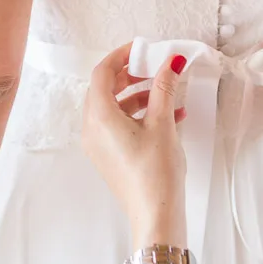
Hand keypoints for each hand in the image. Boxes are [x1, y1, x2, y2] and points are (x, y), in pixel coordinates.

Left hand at [82, 44, 188, 247]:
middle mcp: (92, 129)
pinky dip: (139, 115)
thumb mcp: (162, 123)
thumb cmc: (155, 172)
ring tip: (167, 92)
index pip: (102, 73)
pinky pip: (119, 126)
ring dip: (139, 96)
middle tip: (153, 67)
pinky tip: (170, 115)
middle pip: (105, 89)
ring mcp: (99, 145)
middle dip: (130, 75)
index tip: (141, 49)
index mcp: (99, 117)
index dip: (121, 56)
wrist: (155, 214)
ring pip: (114, 108)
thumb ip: (164, 88)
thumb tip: (170, 62)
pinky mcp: (109, 156)